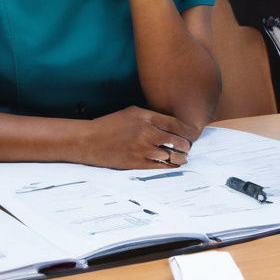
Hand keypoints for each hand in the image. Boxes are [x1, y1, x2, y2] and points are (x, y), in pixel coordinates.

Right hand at [80, 106, 200, 169]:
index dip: (187, 131)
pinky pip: (161, 166)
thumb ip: (151, 117)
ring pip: (171, 156)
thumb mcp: (132, 112)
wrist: (90, 140)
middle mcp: (146, 132)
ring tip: (181, 157)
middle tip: (186, 147)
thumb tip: (171, 125)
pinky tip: (173, 164)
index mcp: (145, 117)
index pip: (176, 124)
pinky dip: (170, 166)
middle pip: (177, 142)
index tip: (190, 134)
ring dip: (179, 157)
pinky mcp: (137, 163)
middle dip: (185, 146)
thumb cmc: (110, 124)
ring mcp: (142, 149)